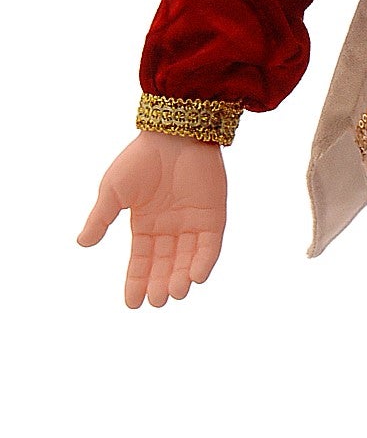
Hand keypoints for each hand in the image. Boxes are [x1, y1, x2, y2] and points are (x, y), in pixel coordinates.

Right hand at [78, 132, 226, 307]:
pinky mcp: (213, 216)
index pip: (141, 261)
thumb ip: (101, 218)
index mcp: (145, 225)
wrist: (173, 134)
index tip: (132, 304)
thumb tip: (82, 244)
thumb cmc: (140, 159)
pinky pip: (209, 245)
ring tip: (173, 294)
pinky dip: (204, 261)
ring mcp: (192, 223)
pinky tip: (195, 278)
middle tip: (155, 302)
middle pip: (165, 264)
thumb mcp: (113, 191)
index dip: (136, 281)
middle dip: (159, 283)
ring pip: (187, 259)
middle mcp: (169, 229)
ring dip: (180, 277)